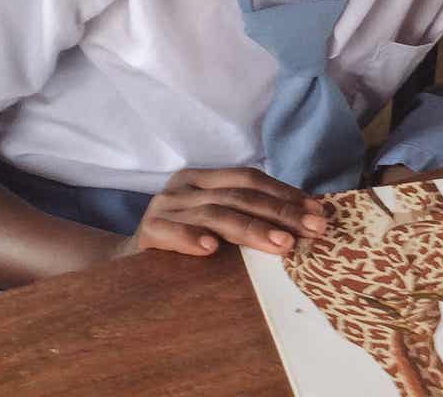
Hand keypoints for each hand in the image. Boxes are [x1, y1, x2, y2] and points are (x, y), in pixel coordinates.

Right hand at [113, 167, 328, 258]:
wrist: (125, 264)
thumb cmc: (181, 242)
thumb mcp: (214, 222)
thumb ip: (246, 215)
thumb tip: (302, 219)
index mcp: (203, 178)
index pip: (251, 179)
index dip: (285, 193)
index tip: (317, 211)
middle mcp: (184, 187)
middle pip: (240, 195)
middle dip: (281, 212)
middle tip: (312, 229)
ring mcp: (165, 207)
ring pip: (215, 214)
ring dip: (252, 230)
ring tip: (282, 244)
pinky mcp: (146, 231)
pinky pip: (170, 232)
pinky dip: (191, 238)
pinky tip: (212, 249)